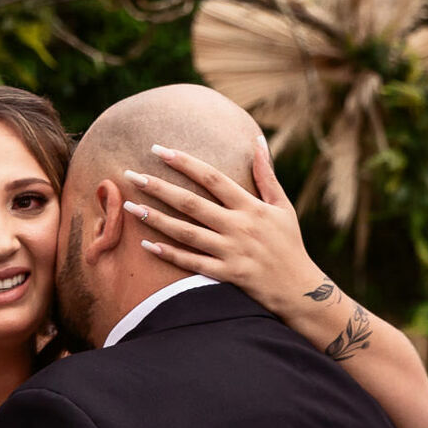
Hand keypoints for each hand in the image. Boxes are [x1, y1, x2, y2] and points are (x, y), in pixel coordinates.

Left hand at [121, 138, 323, 318]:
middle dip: (159, 187)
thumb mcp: (281, 205)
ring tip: (129, 206)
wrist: (298, 287)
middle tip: (131, 175)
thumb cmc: (288, 242)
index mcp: (251, 206)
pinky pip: (191, 262)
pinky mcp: (225, 273)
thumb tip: (257, 140)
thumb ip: (266, 174)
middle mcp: (238, 226)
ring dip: (155, 218)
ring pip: (186, 232)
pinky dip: (169, 254)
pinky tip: (146, 244)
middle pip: (191, 203)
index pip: (212, 178)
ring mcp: (230, 251)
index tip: (160, 150)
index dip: (185, 163)